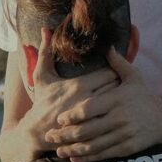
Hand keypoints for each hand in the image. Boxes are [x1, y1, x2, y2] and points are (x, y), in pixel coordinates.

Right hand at [19, 31, 117, 156]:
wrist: (36, 133)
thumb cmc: (42, 101)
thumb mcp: (41, 76)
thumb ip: (45, 52)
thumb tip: (45, 29)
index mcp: (79, 85)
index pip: (110, 72)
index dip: (116, 69)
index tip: (115, 69)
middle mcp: (88, 100)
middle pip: (117, 87)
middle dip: (121, 83)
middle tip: (125, 82)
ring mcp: (93, 117)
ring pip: (118, 103)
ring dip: (122, 99)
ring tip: (123, 96)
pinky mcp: (94, 131)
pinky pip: (114, 119)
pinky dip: (118, 114)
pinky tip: (117, 111)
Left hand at [45, 48, 161, 161]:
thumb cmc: (145, 97)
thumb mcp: (134, 77)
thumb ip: (118, 63)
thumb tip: (107, 46)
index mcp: (118, 99)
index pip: (89, 108)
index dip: (72, 115)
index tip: (59, 119)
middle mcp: (120, 118)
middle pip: (87, 129)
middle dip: (66, 135)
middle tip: (50, 136)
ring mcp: (124, 135)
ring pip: (93, 145)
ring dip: (73, 149)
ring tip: (58, 150)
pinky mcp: (127, 148)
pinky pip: (103, 154)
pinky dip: (87, 158)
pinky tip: (74, 158)